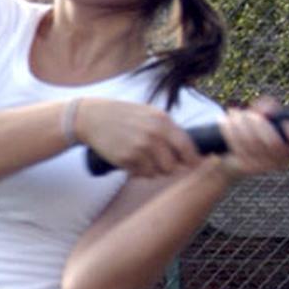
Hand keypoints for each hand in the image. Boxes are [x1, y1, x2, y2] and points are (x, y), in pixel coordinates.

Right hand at [75, 98, 200, 177]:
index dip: (193, 160)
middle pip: (173, 165)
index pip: (187, 146)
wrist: (93, 117)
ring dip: (153, 171)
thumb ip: (167, 129)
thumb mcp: (149, 114)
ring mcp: (139, 147)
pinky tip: (131, 161)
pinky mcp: (126, 158)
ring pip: (158, 173)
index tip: (195, 166)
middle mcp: (153, 134)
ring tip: (144, 160)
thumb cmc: (124, 116)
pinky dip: (139, 172)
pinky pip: (142, 174)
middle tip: (160, 163)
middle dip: (169, 168)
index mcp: (162, 121)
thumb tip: (188, 151)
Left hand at [214, 96, 288, 181]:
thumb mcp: (263, 116)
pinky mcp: (245, 167)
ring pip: (254, 143)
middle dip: (260, 124)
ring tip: (235, 115)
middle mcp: (280, 161)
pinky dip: (230, 131)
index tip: (287, 123)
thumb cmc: (253, 130)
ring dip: (242, 124)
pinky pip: (238, 147)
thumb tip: (267, 112)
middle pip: (274, 143)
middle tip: (251, 115)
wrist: (231, 153)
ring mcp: (263, 166)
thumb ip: (268, 107)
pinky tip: (226, 122)